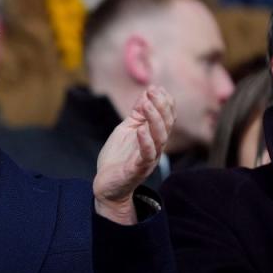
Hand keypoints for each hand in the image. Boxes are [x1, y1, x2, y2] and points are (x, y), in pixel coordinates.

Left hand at [93, 87, 173, 223]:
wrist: (107, 184)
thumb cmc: (118, 157)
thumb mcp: (126, 130)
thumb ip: (137, 115)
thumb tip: (146, 94)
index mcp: (153, 137)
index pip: (166, 118)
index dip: (164, 102)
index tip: (156, 88)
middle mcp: (155, 147)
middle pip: (165, 125)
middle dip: (161, 106)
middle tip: (152, 92)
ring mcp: (148, 159)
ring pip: (160, 138)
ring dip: (154, 119)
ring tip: (146, 104)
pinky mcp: (138, 169)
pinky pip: (146, 155)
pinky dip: (145, 141)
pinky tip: (141, 129)